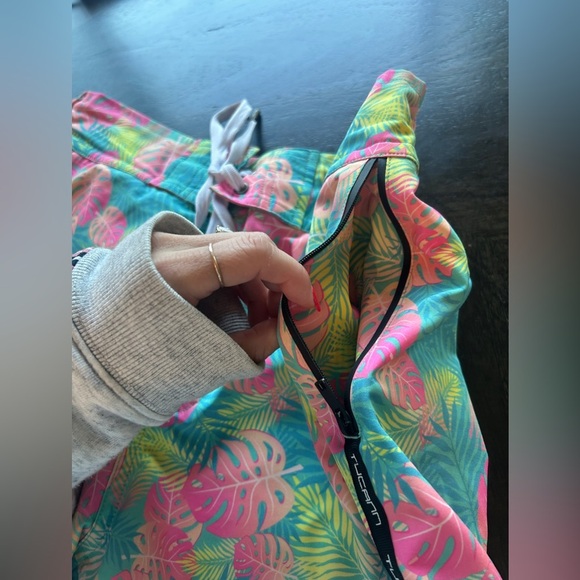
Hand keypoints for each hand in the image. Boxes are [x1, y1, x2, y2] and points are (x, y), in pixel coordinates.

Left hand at [151, 230, 313, 361]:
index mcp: (177, 270)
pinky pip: (215, 258)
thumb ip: (254, 342)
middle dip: (274, 281)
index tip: (306, 304)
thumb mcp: (203, 358)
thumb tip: (286, 327)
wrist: (89, 358)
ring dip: (255, 283)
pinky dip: (234, 282)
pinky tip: (233, 310)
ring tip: (257, 320)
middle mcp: (172, 245)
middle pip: (246, 246)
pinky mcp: (166, 250)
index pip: (252, 251)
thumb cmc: (142, 364)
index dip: (289, 275)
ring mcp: (167, 244)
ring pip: (232, 251)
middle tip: (282, 317)